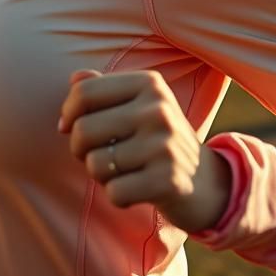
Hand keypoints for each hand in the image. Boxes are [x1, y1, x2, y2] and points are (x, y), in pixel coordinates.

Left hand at [57, 69, 231, 232]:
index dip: (68, 113)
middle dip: (79, 149)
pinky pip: (115, 192)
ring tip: (121, 171)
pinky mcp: (168, 180)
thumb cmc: (156, 139)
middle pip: (84, 129)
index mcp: (148, 83)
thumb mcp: (136, 104)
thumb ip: (102, 88)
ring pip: (95, 164)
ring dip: (100, 175)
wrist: (207, 181)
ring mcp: (165, 144)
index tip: (68, 127)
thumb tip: (73, 79)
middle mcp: (158, 109)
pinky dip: (117, 196)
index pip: (85, 91)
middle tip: (98, 155)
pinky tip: (135, 189)